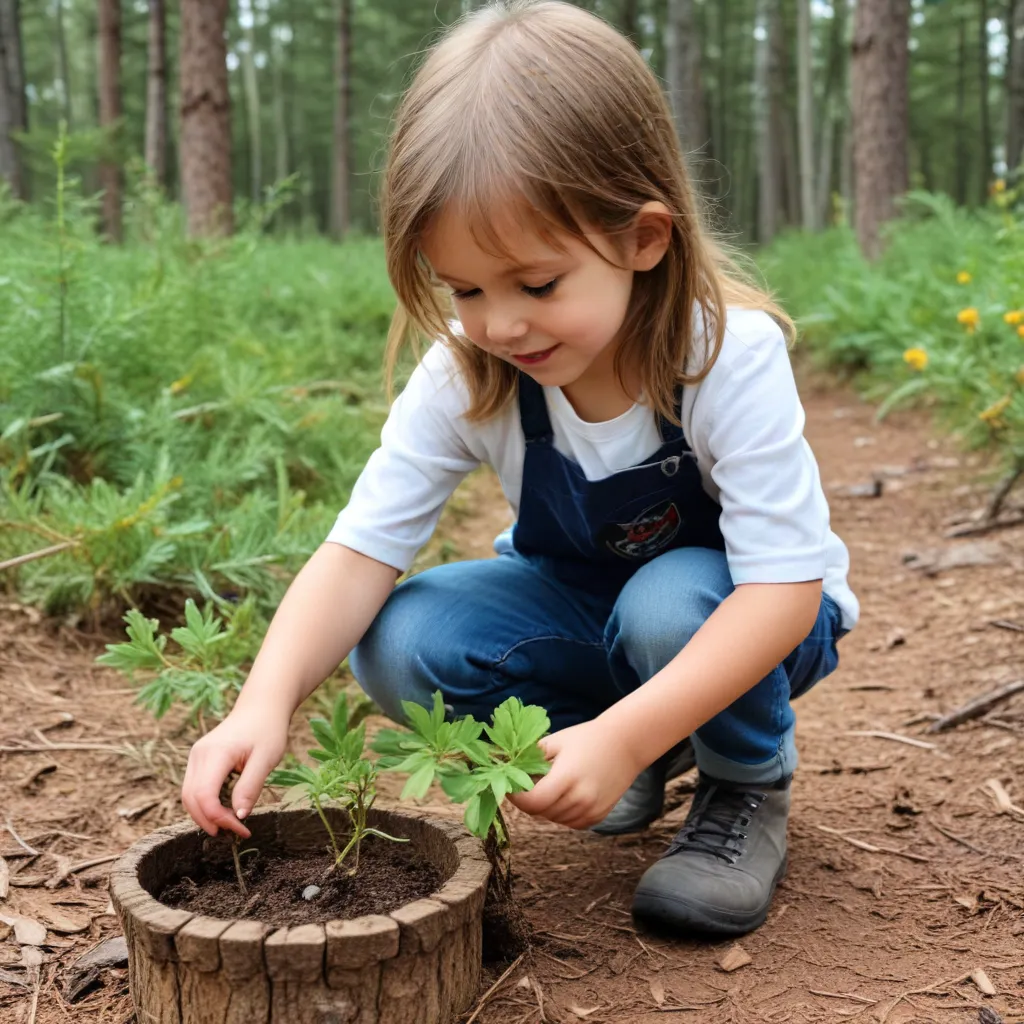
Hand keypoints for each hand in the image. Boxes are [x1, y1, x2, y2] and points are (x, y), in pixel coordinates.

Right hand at [181, 706, 289, 837]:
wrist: (261, 707)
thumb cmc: (268, 730)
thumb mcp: (267, 758)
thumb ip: (250, 787)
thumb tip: (239, 816)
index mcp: (216, 753)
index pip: (205, 796)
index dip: (220, 819)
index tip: (242, 829)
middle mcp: (199, 754)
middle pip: (190, 799)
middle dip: (210, 821)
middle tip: (236, 832)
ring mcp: (196, 756)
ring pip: (188, 796)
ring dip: (205, 815)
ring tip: (230, 825)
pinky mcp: (198, 759)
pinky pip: (193, 788)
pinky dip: (204, 804)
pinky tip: (223, 811)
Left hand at [507, 718, 646, 829]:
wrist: (626, 744)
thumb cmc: (587, 738)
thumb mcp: (555, 741)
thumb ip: (528, 756)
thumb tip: (499, 763)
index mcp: (567, 777)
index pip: (532, 801)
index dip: (516, 796)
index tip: (510, 785)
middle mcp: (580, 798)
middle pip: (541, 811)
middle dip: (529, 799)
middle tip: (529, 781)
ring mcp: (591, 810)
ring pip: (553, 819)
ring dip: (546, 806)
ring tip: (552, 784)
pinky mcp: (598, 817)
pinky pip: (569, 822)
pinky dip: (561, 812)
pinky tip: (566, 793)